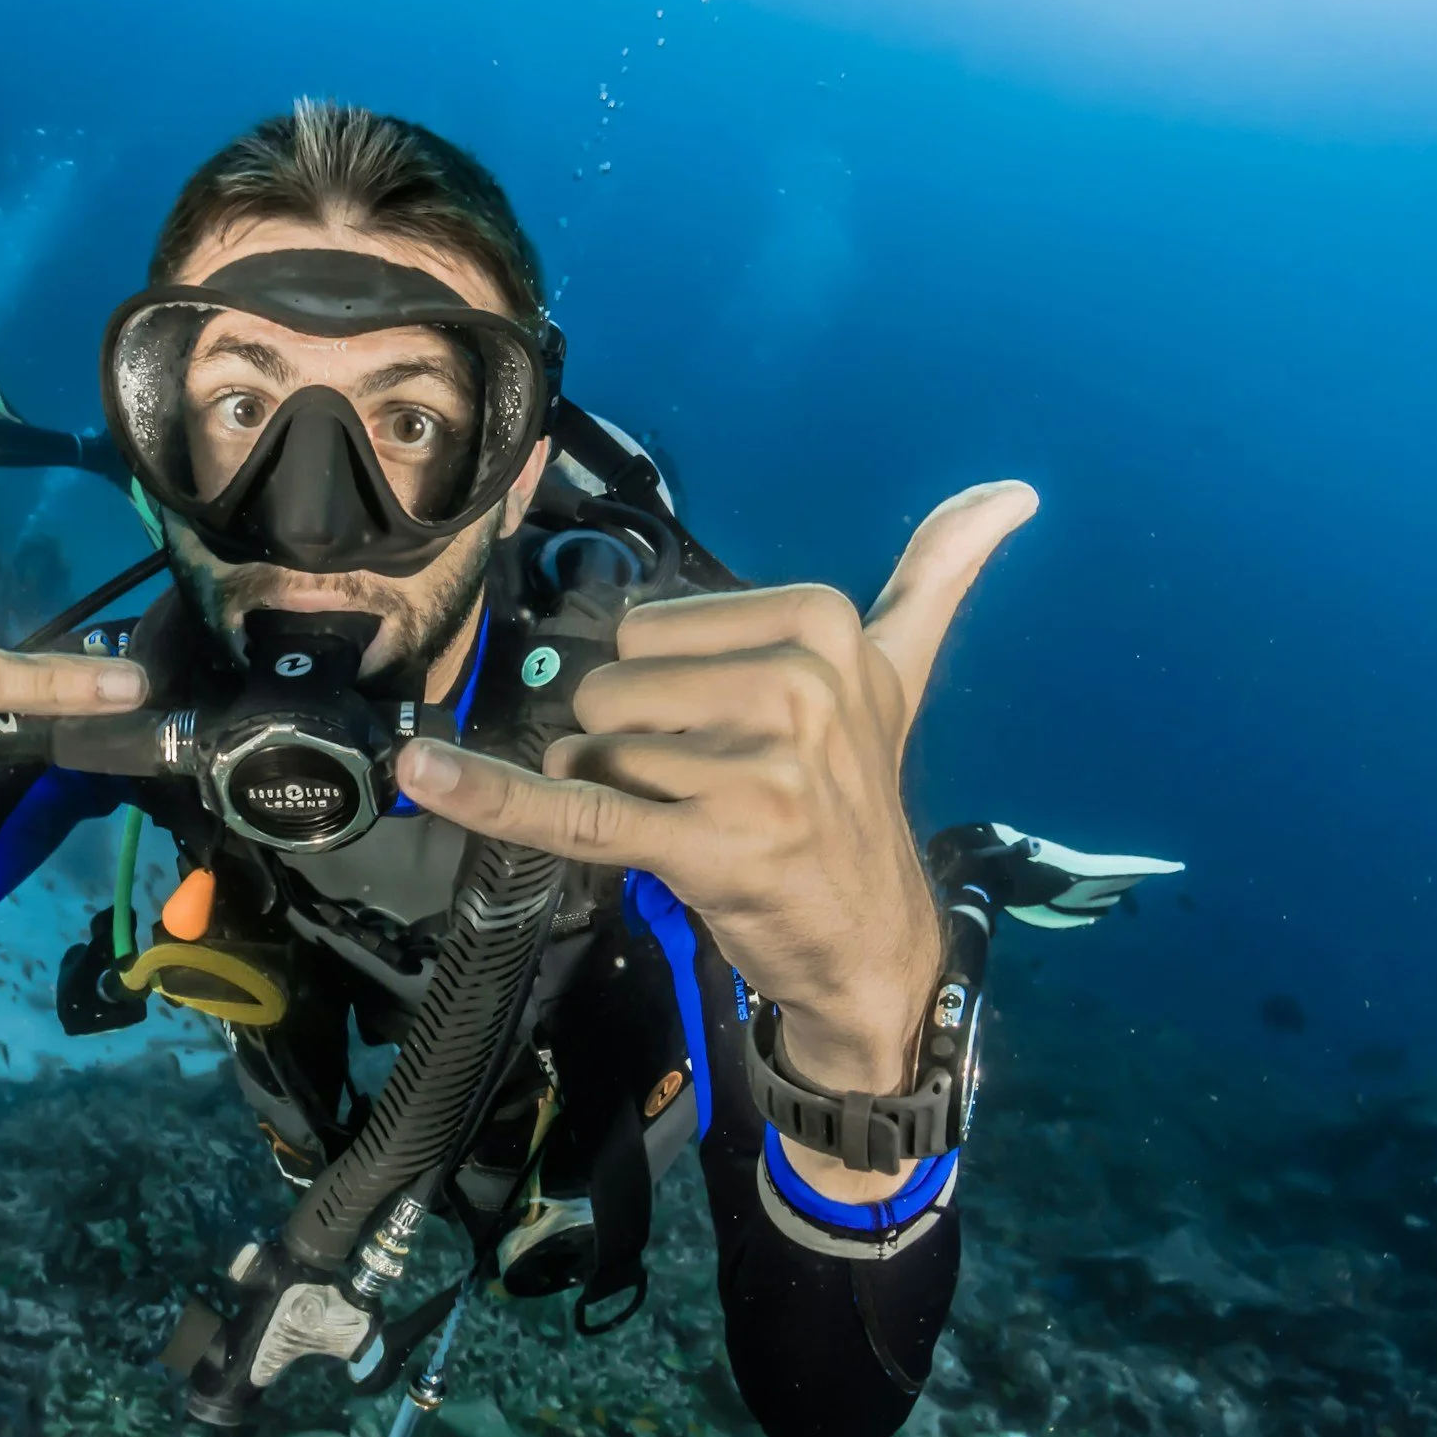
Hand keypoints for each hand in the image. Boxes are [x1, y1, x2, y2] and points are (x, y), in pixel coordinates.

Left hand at [398, 482, 1038, 1186]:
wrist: (876, 947)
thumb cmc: (855, 803)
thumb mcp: (901, 677)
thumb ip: (937, 576)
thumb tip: (1011, 488)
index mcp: (821, 623)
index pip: (645, 629)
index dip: (662, 694)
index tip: (737, 739)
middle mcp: (797, 683)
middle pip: (608, 687)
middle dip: (630, 747)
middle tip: (711, 795)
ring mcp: (757, 766)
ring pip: (591, 750)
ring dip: (615, 797)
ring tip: (696, 828)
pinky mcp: (710, 842)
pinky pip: (572, 809)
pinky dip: (492, 797)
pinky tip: (424, 773)